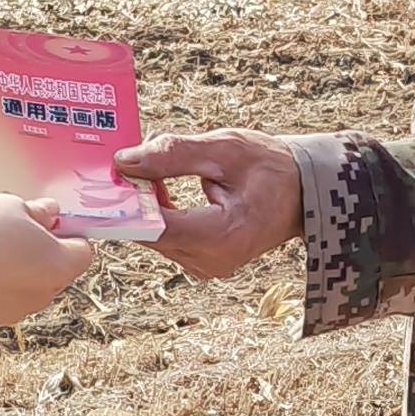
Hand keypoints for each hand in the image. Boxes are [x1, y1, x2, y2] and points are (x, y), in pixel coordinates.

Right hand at [0, 195, 98, 326]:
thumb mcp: (12, 206)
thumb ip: (37, 210)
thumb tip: (50, 214)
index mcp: (61, 265)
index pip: (83, 249)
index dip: (68, 230)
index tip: (47, 218)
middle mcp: (47, 292)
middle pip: (54, 264)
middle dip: (38, 244)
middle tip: (13, 223)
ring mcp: (20, 308)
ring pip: (27, 278)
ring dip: (15, 259)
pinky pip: (4, 290)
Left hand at [115, 131, 304, 281]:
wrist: (304, 192)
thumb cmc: (272, 168)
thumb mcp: (224, 150)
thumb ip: (173, 154)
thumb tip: (125, 160)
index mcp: (220, 237)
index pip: (154, 228)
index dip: (126, 202)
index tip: (110, 174)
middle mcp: (210, 261)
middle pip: (149, 233)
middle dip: (134, 198)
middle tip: (126, 160)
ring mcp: (206, 265)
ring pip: (153, 235)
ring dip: (146, 203)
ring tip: (153, 167)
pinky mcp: (202, 261)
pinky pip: (166, 237)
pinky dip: (158, 212)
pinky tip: (162, 185)